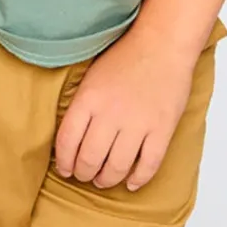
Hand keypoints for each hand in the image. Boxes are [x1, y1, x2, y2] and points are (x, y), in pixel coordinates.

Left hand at [54, 26, 201, 191]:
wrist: (163, 43)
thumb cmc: (126, 56)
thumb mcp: (91, 77)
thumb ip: (81, 106)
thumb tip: (71, 138)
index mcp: (88, 99)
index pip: (67, 141)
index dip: (64, 161)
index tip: (65, 169)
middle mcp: (111, 114)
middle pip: (90, 159)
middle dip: (84, 173)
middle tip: (85, 175)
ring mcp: (138, 123)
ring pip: (117, 167)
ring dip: (107, 179)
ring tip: (104, 180)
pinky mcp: (162, 129)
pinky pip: (148, 164)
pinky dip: (139, 179)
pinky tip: (132, 183)